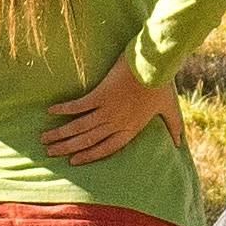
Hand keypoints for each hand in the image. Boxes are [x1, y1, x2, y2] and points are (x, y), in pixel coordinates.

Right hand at [41, 61, 171, 166]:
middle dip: (67, 148)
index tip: (73, 161)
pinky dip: (64, 109)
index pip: (106, 148)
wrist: (155, 64)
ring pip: (79, 127)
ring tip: (45, 138)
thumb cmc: (162, 85)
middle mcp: (116, 123)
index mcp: (130, 129)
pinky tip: (50, 111)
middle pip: (87, 140)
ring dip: (61, 133)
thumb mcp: (170, 108)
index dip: (89, 156)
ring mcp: (107, 110)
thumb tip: (180, 143)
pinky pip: (78, 106)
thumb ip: (173, 127)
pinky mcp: (101, 94)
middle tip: (49, 152)